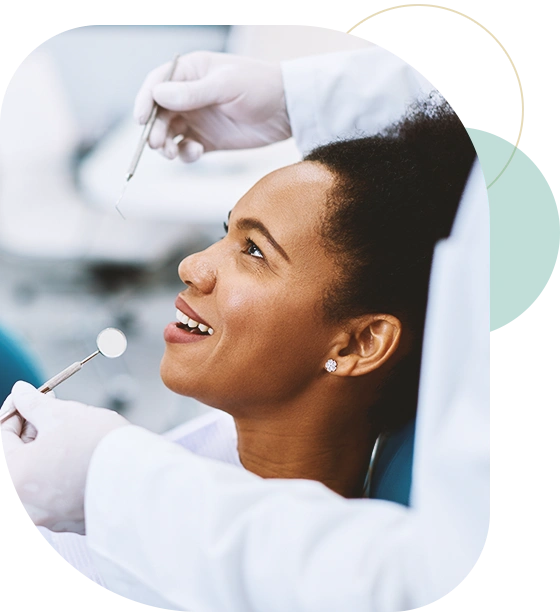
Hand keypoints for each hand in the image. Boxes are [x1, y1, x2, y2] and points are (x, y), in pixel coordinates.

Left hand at [0, 381, 129, 533]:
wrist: (140, 478)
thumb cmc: (98, 447)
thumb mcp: (62, 415)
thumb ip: (34, 403)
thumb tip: (21, 392)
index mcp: (11, 477)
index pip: (1, 435)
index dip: (15, 409)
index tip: (27, 395)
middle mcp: (21, 505)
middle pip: (17, 458)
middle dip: (32, 429)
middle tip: (49, 407)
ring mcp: (45, 517)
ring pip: (37, 475)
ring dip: (47, 449)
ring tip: (70, 428)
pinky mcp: (68, 522)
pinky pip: (56, 492)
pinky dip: (61, 471)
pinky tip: (80, 452)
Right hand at [133, 51, 291, 161]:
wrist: (287, 110)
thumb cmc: (260, 86)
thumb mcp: (226, 85)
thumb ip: (193, 93)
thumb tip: (158, 94)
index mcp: (190, 72)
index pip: (157, 84)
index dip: (145, 101)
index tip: (141, 118)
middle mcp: (189, 95)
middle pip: (159, 113)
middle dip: (155, 129)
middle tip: (159, 143)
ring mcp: (198, 118)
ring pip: (169, 133)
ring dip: (166, 144)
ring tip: (172, 152)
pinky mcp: (208, 140)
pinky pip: (186, 149)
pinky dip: (185, 154)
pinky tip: (195, 152)